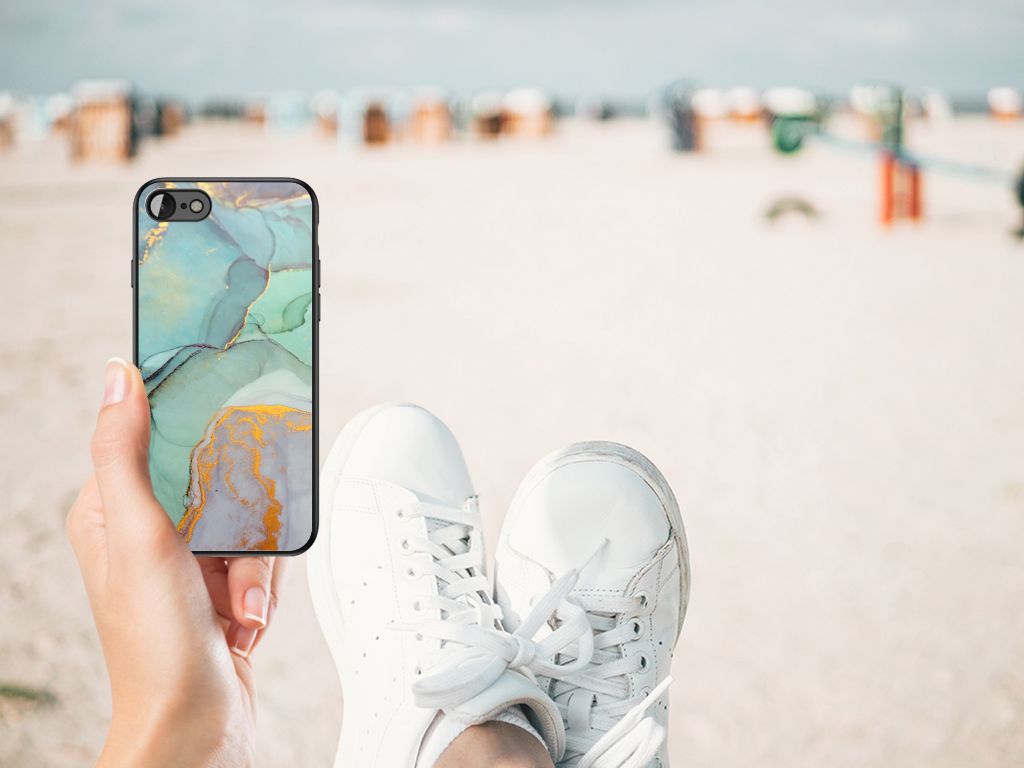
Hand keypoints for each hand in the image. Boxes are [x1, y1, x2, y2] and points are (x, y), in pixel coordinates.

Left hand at [66, 358, 285, 766]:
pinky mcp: (219, 586)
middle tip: (231, 555)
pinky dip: (262, 589)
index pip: (154, 437)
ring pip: (247, 519)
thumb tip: (119, 376)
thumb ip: (125, 452)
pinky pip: (261, 558)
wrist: (196, 726)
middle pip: (216, 479)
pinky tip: (244, 619)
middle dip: (239, 522)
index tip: (224, 421)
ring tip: (237, 605)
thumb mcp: (139, 535)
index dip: (193, 429)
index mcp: (110, 510)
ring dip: (254, 566)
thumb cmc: (156, 645)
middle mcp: (147, 532)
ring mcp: (185, 561)